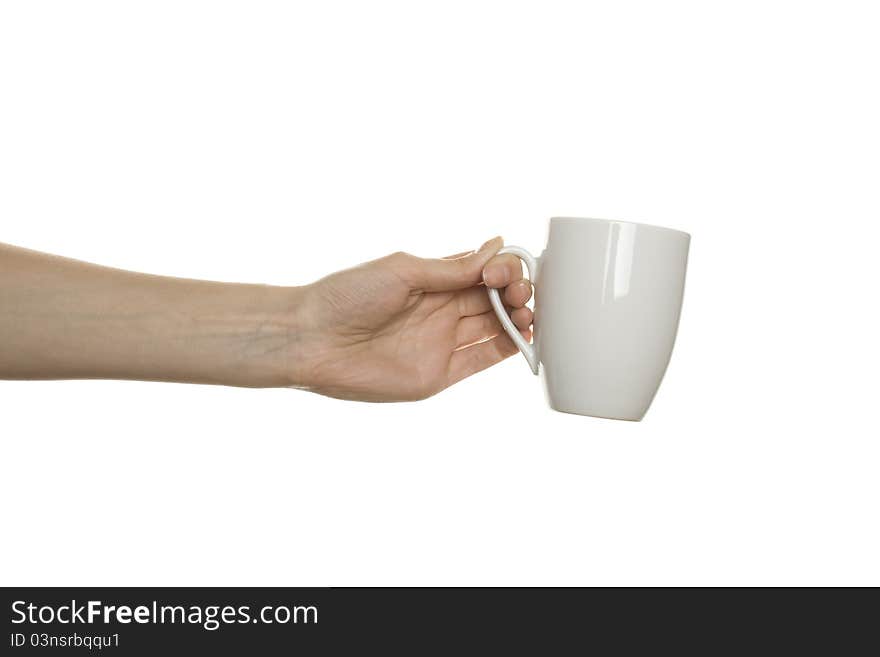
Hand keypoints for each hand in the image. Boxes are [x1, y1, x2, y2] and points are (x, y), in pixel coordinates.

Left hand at [294, 237, 533, 400]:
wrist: (314, 339)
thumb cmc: (348, 296)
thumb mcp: (404, 271)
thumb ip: (452, 268)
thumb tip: (496, 247)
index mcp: (433, 281)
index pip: (484, 272)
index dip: (503, 269)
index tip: (500, 272)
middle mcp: (441, 311)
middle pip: (495, 300)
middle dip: (516, 292)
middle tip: (518, 293)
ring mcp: (442, 342)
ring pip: (495, 328)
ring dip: (518, 318)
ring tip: (526, 312)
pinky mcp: (440, 373)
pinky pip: (483, 359)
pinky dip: (509, 349)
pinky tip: (524, 336)